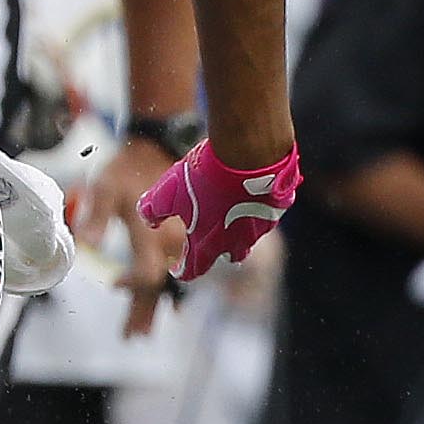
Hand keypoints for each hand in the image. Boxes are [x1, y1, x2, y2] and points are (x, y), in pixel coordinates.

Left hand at [82, 134, 177, 335]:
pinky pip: (182, 270)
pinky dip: (170, 289)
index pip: (146, 274)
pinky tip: (169, 304)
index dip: (130, 284)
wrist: (159, 146)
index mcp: (153, 233)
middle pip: (159, 286)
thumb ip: (95, 216)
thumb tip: (85, 245)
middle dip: (144, 311)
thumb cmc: (127, 166)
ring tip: (143, 329)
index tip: (113, 284)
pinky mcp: (188, 236)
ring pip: (171, 281)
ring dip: (157, 305)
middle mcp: (173, 242)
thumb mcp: (104, 186)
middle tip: (132, 336)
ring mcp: (184, 240)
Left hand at [136, 140, 299, 283]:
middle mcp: (236, 242)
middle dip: (215, 251)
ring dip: (237, 230)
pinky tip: (249, 195)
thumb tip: (147, 218)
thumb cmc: (205, 175)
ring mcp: (259, 227)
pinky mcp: (276, 209)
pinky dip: (255, 210)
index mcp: (207, 244)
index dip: (182, 271)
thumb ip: (153, 209)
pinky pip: (265, 215)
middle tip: (206, 241)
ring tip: (228, 213)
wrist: (248, 153)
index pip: (193, 269)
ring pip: (248, 237)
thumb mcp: (167, 190)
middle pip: (226, 256)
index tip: (175, 268)